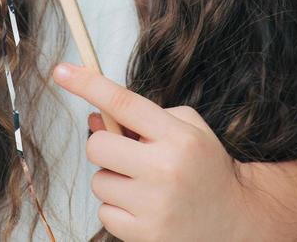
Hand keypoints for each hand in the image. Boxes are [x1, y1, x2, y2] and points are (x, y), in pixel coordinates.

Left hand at [52, 62, 249, 241]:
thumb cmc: (204, 166)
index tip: (60, 71)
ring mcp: (154, 204)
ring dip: (113, 179)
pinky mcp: (146, 235)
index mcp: (176, 135)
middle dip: (105, 146)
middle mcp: (164, 168)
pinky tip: (144, 207)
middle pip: (99, 145)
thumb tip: (94, 118)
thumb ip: (141, 116)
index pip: (122, 102)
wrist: (235, 219)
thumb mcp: (186, 127)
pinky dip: (118, 208)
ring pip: (99, 181)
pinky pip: (104, 213)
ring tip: (143, 184)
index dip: (87, 84)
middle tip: (127, 153)